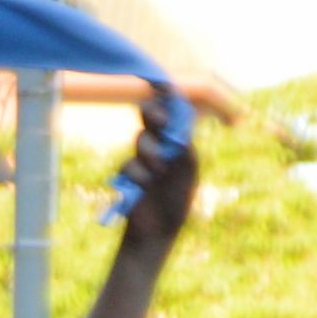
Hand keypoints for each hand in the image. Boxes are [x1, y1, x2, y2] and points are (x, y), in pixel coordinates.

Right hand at [108, 91, 198, 255]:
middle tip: (160, 119)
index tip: (166, 86)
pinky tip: (145, 186)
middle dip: (155, 114)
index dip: (169, 100)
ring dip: (151, 153)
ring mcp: (142, 159)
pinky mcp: (128, 174)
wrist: (158, 231)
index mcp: (177, 144)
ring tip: (158, 171)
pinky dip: (139, 175)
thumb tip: (178, 130)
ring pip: (141, 139)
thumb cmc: (177, 202)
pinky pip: (130, 165)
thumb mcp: (189, 173)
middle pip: (152, 119)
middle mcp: (160, 147)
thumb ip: (185, 150)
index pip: (173, 116)